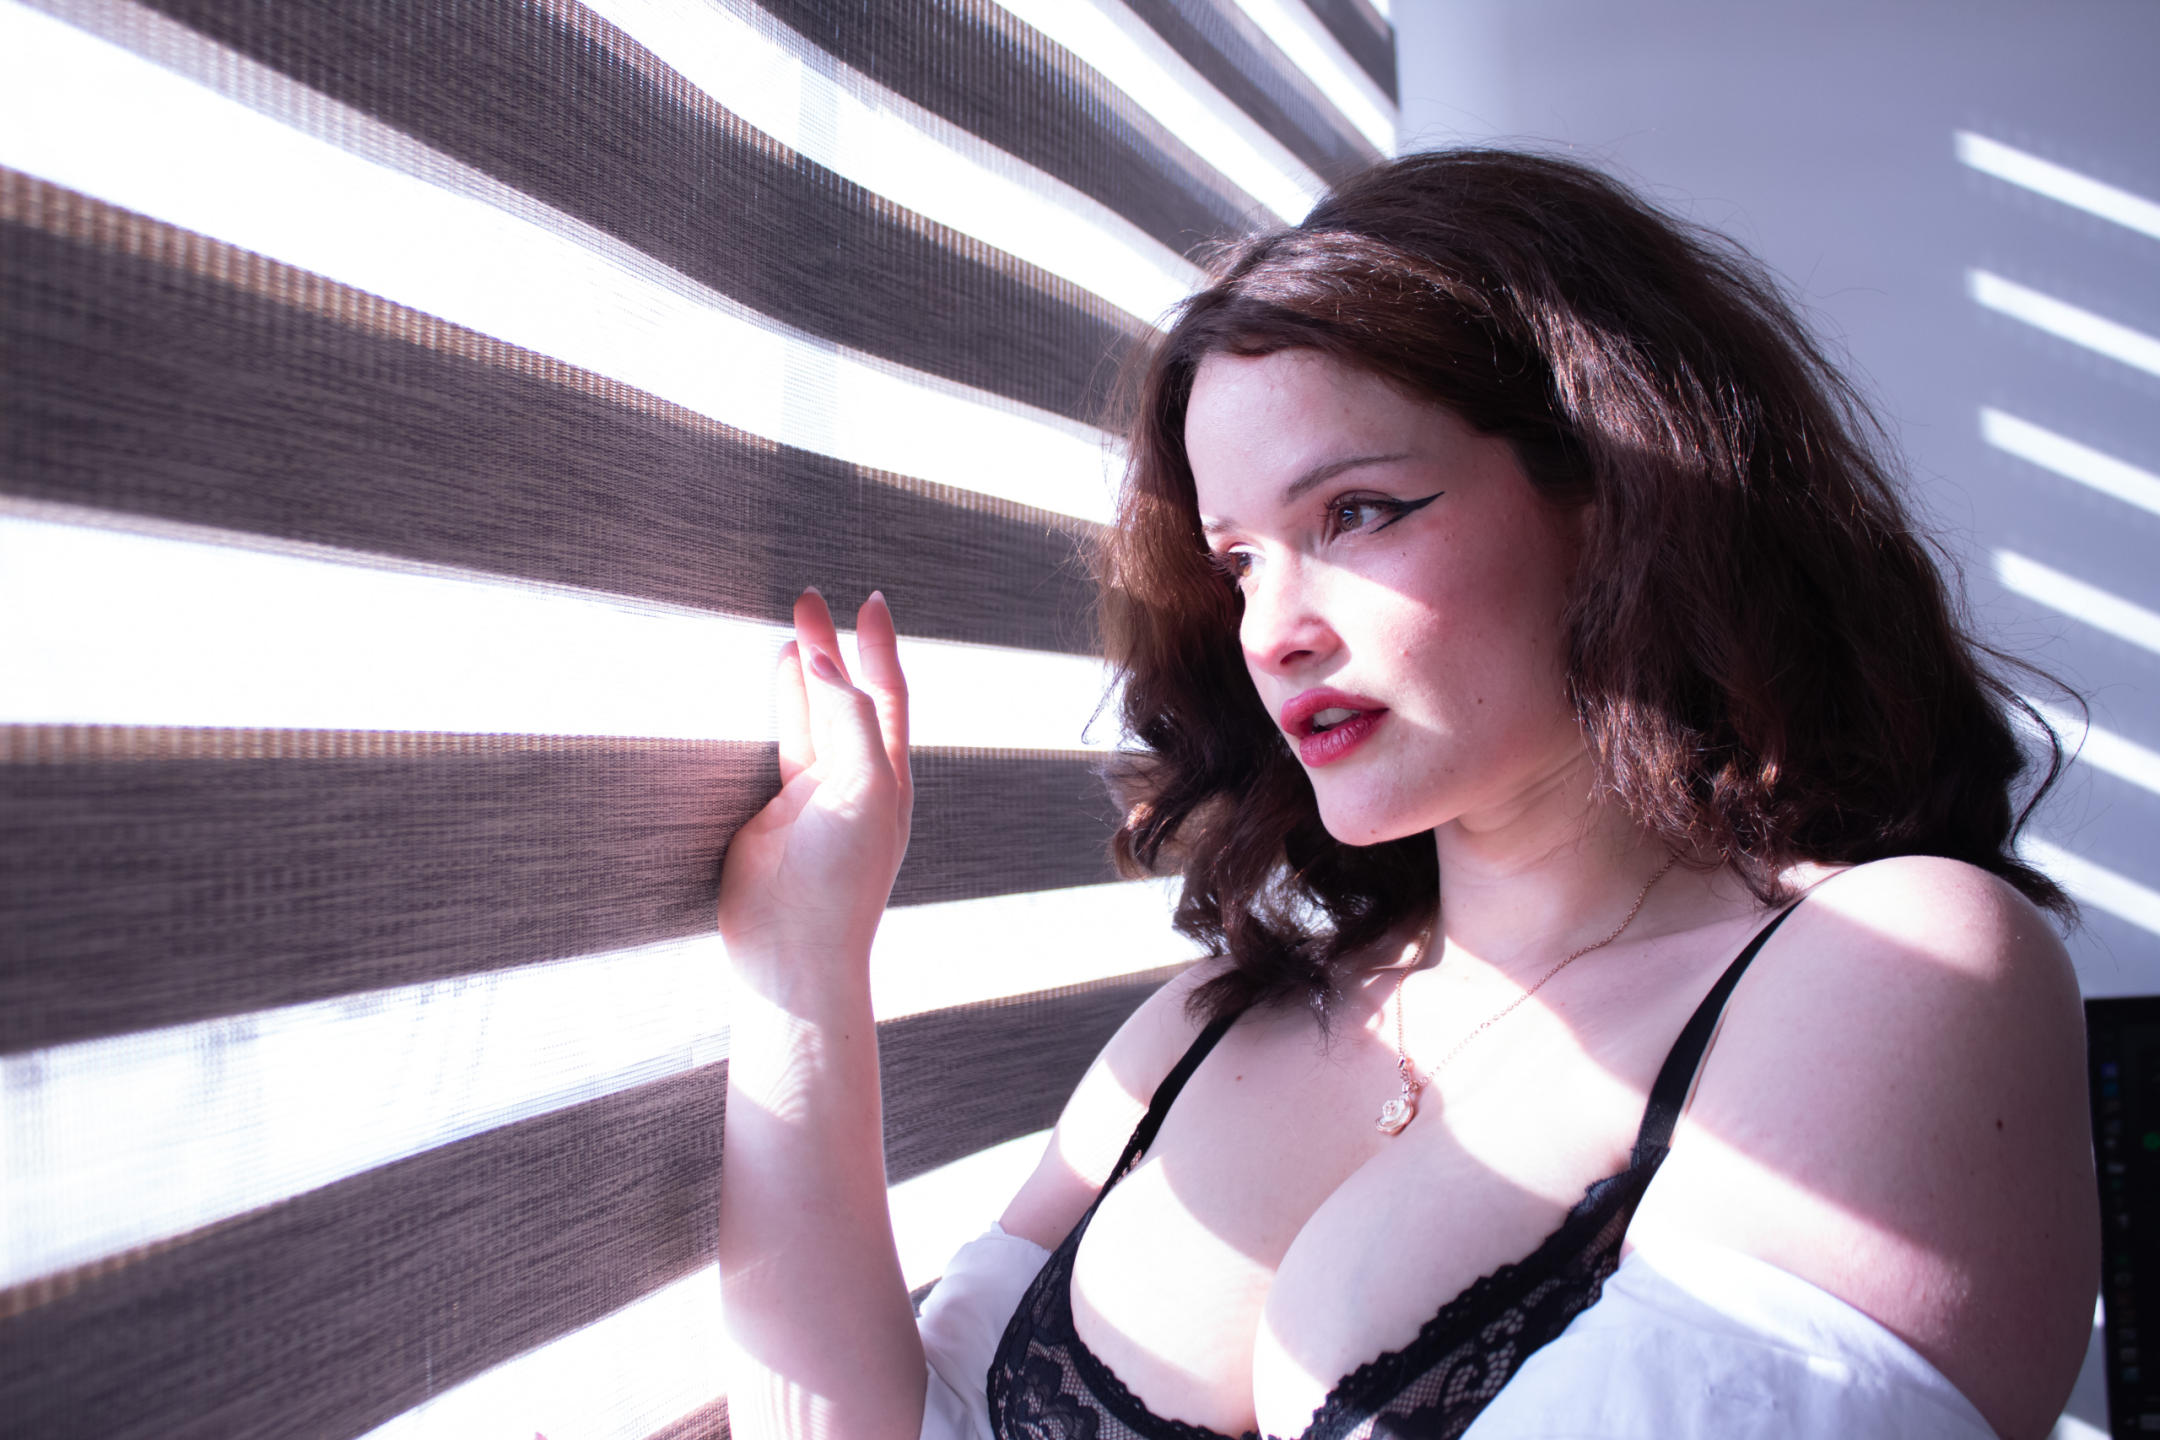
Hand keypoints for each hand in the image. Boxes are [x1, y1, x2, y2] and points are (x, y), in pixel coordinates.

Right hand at [717, 588, 912, 982]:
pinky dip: (784, 703)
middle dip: (835, 646)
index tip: (870, 601)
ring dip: (807, 668)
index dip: (880, 647)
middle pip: (849, 695)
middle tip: (810, 596)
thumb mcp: (864, 788)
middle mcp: (859, 780)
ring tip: (794, 622)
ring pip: (814, 714)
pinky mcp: (778, 809)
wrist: (794, 949)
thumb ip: (848, 719)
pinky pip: (785, 740)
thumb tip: (823, 655)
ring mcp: (818, 794)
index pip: (889, 694)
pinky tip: (778, 673)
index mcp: (891, 777)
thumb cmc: (841, 879)